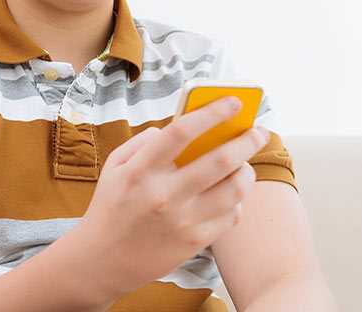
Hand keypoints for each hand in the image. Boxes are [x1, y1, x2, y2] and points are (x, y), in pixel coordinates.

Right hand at [75, 97, 270, 299]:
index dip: (211, 112)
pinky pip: (231, 215)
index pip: (181, 132)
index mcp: (140, 170)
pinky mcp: (195, 241)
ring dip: (247, 171)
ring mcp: (182, 220)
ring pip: (234, 189)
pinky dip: (237, 200)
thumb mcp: (114, 167)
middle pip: (220, 159)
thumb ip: (143, 143)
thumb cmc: (111, 207)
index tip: (233, 102)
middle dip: (247, 140)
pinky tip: (231, 194)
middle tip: (258, 131)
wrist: (103, 259)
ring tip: (246, 163)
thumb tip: (179, 129)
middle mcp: (164, 194)